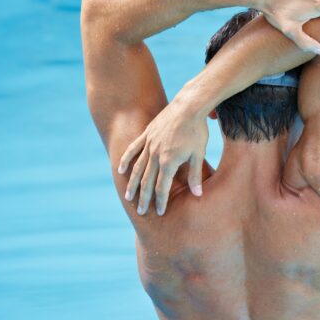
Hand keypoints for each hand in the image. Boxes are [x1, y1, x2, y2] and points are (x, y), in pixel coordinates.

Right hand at [117, 99, 207, 215]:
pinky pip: (133, 149)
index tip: (160, 213)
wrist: (189, 106)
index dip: (161, 201)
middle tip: (141, 212)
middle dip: (144, 198)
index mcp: (169, 162)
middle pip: (146, 181)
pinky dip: (126, 160)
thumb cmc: (197, 131)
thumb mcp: (199, 154)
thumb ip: (195, 175)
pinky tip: (121, 170)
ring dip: (132, 184)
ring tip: (128, 197)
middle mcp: (155, 155)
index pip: (162, 187)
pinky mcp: (147, 134)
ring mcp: (149, 144)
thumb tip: (197, 194)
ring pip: (137, 168)